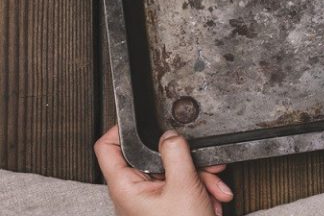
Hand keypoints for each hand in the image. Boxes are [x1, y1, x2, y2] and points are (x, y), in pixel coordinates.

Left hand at [94, 126, 233, 215]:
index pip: (107, 147)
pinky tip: (212, 198)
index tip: (141, 118)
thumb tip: (170, 134)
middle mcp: (134, 193)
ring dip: (199, 176)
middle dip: (184, 158)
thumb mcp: (184, 186)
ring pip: (172, 172)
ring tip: (214, 188)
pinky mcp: (166, 208)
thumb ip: (176, 153)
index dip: (120, 128)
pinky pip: (182, 187)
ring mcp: (150, 201)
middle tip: (201, 161)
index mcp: (126, 186)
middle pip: (153, 158)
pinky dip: (200, 189)